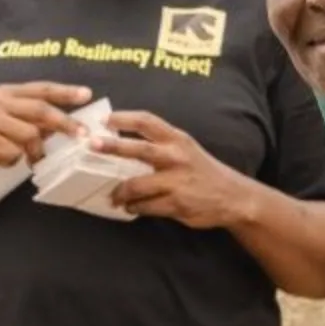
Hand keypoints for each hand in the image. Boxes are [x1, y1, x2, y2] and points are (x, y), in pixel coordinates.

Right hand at [0, 82, 92, 181]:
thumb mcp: (8, 121)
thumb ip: (33, 119)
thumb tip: (66, 125)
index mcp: (7, 93)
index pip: (42, 89)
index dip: (65, 91)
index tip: (87, 94)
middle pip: (41, 110)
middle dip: (65, 123)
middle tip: (82, 135)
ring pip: (30, 136)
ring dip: (32, 151)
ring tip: (23, 157)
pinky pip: (13, 154)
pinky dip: (12, 162)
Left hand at [93, 110, 256, 230]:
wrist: (233, 196)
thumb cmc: (202, 170)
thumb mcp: (185, 148)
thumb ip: (160, 144)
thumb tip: (123, 141)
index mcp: (177, 139)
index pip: (146, 121)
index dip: (123, 118)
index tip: (103, 119)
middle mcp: (176, 157)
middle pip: (138, 149)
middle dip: (112, 147)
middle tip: (92, 145)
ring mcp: (176, 182)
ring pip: (136, 185)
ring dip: (119, 191)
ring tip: (112, 195)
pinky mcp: (176, 204)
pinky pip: (145, 206)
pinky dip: (134, 207)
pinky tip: (130, 207)